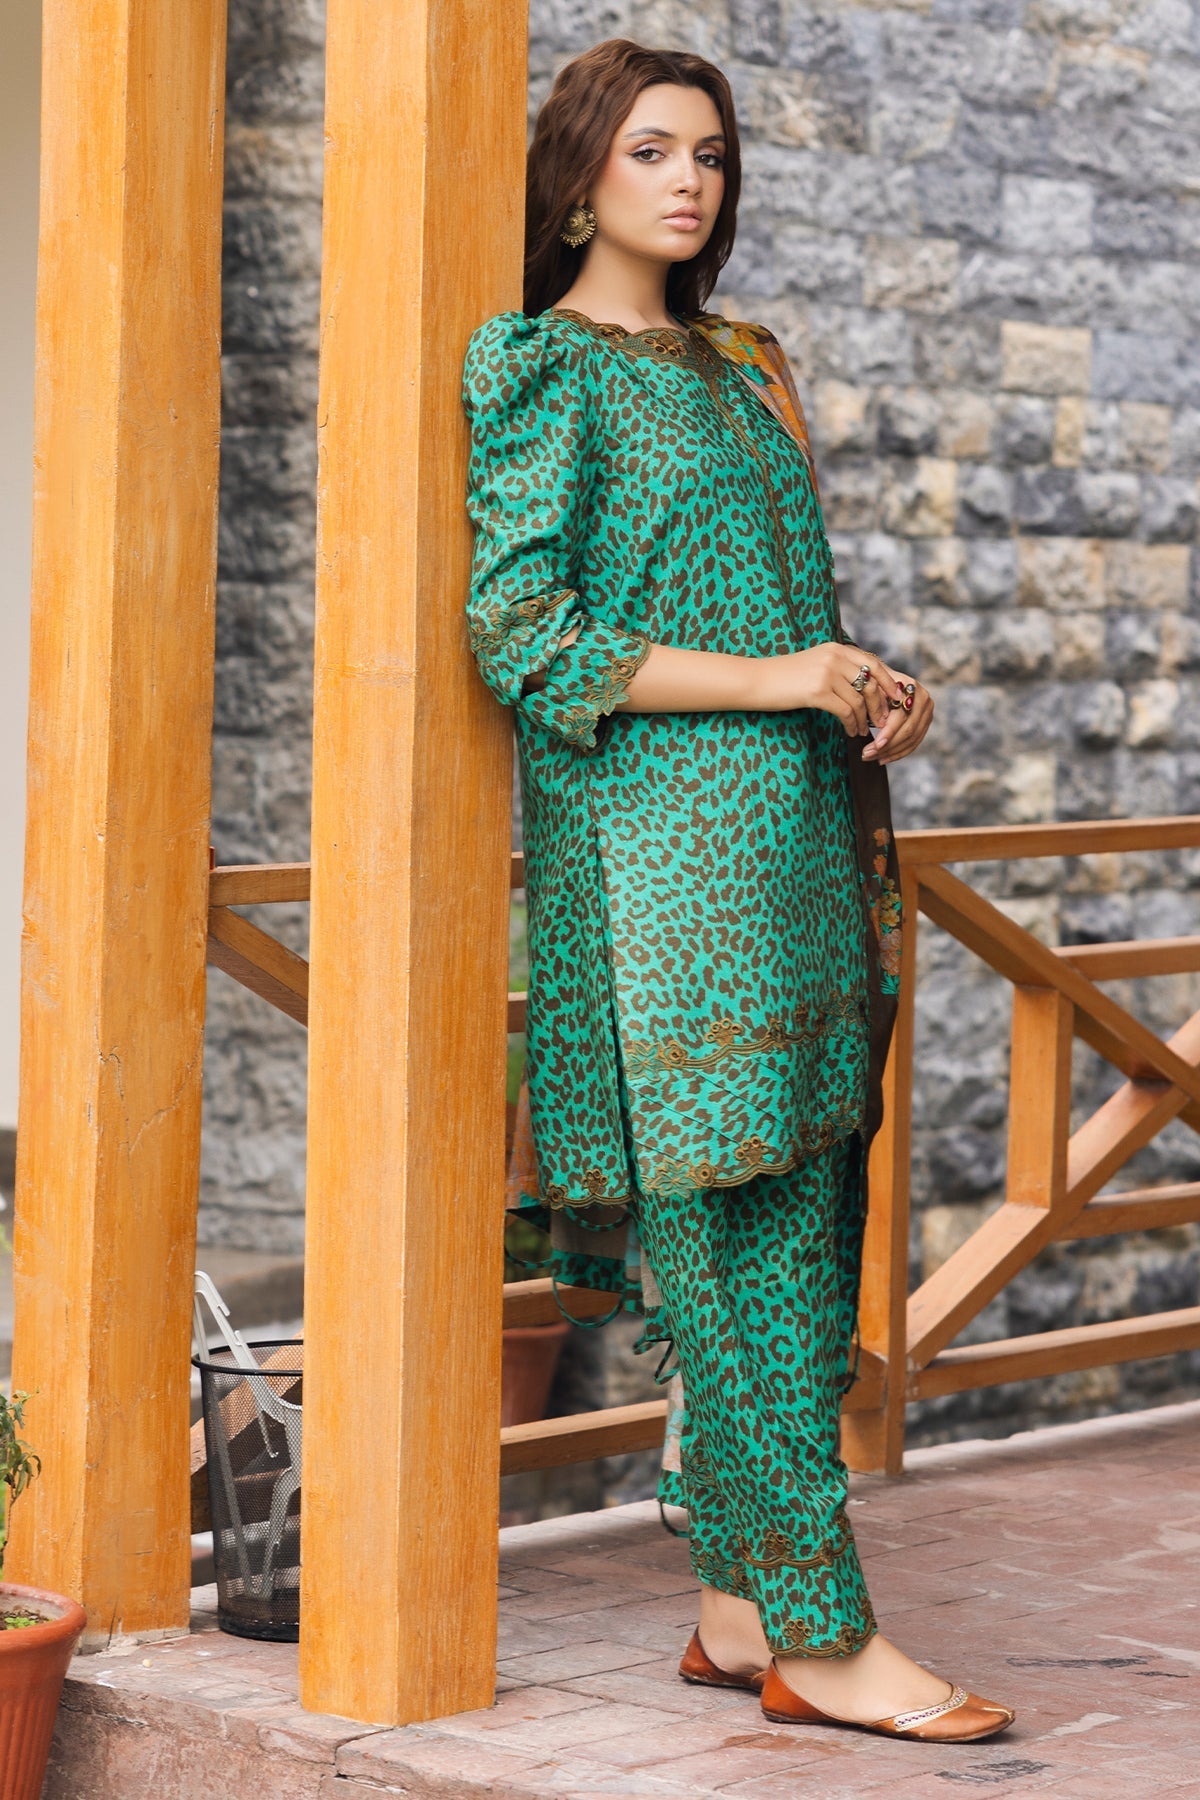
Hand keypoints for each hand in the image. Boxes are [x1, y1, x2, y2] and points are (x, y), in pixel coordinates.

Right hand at [750, 643, 926, 753]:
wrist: (757, 681)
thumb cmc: (785, 677)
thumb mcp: (816, 664)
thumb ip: (839, 668)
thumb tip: (865, 686)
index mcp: (836, 648)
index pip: (873, 664)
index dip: (888, 682)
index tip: (895, 700)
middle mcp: (834, 657)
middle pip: (870, 683)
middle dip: (879, 705)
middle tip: (881, 722)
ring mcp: (826, 673)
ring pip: (859, 700)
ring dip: (864, 719)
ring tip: (862, 731)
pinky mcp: (817, 692)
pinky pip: (845, 711)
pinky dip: (852, 724)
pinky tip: (850, 732)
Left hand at [861, 668, 932, 765]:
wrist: (885, 679)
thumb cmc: (874, 682)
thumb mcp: (872, 685)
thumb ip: (876, 701)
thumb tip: (880, 723)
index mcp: (911, 687)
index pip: (902, 716)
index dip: (888, 733)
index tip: (874, 746)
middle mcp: (923, 699)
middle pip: (908, 730)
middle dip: (887, 746)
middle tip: (867, 755)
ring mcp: (927, 711)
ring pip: (912, 739)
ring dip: (892, 752)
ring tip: (873, 758)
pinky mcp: (925, 722)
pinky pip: (914, 742)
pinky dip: (899, 752)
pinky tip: (884, 758)